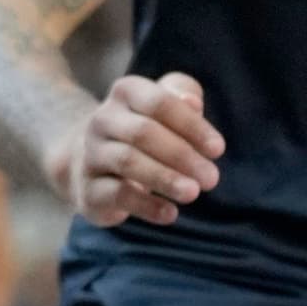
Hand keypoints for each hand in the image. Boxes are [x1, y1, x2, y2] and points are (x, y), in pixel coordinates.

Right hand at [61, 70, 222, 226]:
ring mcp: (91, 153)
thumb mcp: (168, 105)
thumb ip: (184, 94)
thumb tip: (192, 102)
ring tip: (193, 192)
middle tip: (211, 178)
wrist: (94, 163)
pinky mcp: (89, 188)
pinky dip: (146, 206)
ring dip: (164, 178)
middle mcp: (103, 119)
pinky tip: (171, 213)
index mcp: (127, 92)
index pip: (161, 103)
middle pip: (143, 132)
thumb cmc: (147, 129)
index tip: (218, 150)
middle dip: (182, 155)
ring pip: (127, 161)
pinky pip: (117, 194)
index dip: (191, 126)